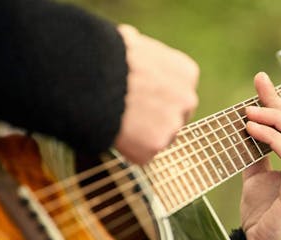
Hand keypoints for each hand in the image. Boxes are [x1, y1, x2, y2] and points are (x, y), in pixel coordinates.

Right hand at [115, 25, 198, 163]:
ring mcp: (173, 126)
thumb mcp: (133, 43)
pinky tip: (114, 133)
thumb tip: (132, 45)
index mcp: (186, 73)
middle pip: (174, 118)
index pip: (179, 93)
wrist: (93, 77)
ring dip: (142, 135)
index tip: (140, 98)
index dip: (157, 98)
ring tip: (116, 120)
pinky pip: (142, 154)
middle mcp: (187, 101)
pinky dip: (128, 149)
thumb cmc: (107, 56)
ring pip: (159, 137)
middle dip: (155, 120)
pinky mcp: (155, 147)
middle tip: (129, 115)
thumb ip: (144, 56)